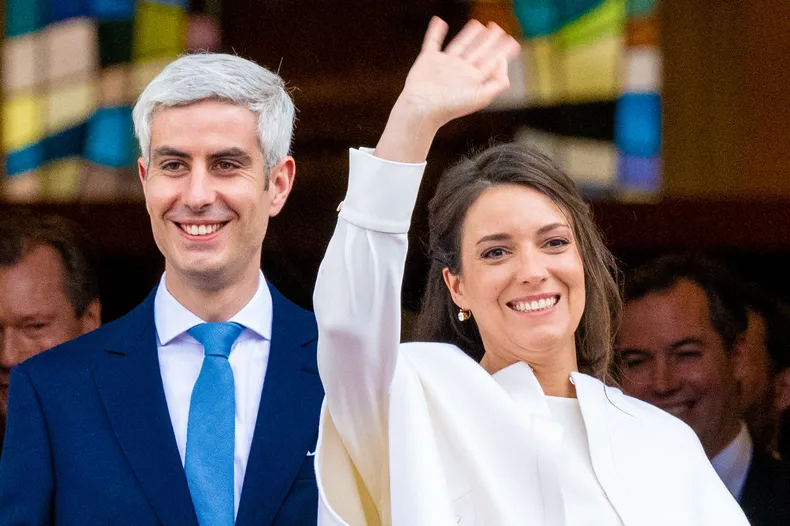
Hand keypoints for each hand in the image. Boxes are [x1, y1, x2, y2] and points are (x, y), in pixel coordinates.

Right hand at [375, 17, 520, 162]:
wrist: (423, 107)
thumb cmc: (451, 106)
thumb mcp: (482, 97)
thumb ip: (498, 82)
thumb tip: (502, 61)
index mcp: (473, 80)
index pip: (491, 62)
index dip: (502, 51)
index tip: (512, 41)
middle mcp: (460, 71)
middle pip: (478, 52)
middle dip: (488, 40)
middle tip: (497, 27)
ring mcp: (444, 65)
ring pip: (460, 45)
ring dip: (469, 35)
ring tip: (477, 24)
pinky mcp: (428, 59)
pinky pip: (432, 42)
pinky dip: (435, 31)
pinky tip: (439, 22)